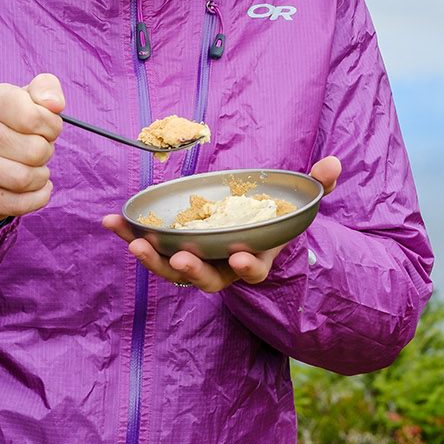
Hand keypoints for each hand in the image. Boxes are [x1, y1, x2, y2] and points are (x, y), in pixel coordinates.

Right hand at [0, 74, 65, 226]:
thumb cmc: (13, 126)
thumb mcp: (31, 99)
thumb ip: (47, 89)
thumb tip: (55, 104)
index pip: (35, 117)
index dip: (51, 127)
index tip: (47, 129)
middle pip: (34, 150)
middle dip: (46, 153)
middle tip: (38, 151)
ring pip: (24, 179)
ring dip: (40, 177)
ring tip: (34, 169)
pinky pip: (15, 204)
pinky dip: (35, 199)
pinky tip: (33, 189)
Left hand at [102, 156, 340, 291]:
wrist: (252, 231)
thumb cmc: (275, 218)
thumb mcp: (299, 202)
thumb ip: (317, 185)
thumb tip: (333, 164)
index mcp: (257, 258)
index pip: (254, 270)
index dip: (248, 265)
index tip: (240, 256)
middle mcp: (225, 268)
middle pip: (208, 279)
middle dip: (193, 270)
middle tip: (181, 258)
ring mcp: (198, 264)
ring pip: (174, 271)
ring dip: (153, 260)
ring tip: (133, 243)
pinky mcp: (172, 252)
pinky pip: (151, 248)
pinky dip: (130, 236)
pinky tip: (110, 222)